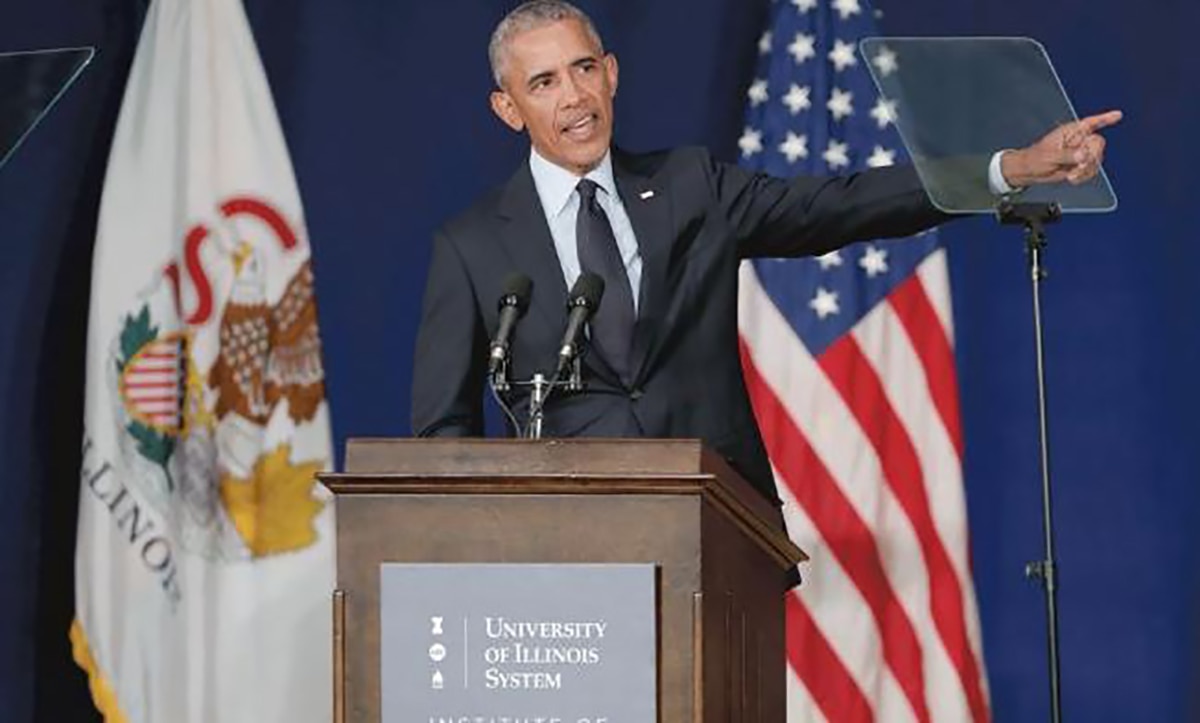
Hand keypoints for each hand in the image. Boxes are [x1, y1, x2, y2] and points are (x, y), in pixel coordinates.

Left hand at [1001, 110, 1122, 187]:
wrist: (1030, 172)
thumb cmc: (1035, 158)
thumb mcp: (1049, 155)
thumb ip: (1067, 155)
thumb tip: (1082, 155)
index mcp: (1071, 131)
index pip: (1091, 122)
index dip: (1105, 118)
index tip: (1118, 115)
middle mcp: (1078, 140)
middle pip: (1098, 144)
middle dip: (1090, 157)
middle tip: (1078, 166)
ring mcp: (1081, 153)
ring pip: (1096, 159)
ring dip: (1086, 170)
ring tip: (1070, 175)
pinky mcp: (1080, 165)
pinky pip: (1092, 170)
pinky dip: (1084, 176)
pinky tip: (1072, 178)